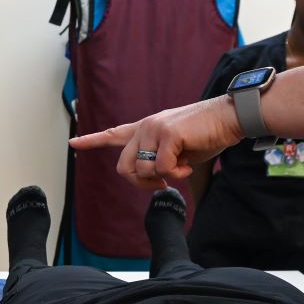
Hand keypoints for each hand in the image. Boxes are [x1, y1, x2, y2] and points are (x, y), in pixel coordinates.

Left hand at [68, 97, 243, 189]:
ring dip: (164, 177)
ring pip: (143, 170)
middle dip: (141, 183)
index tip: (73, 143)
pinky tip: (188, 162)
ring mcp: (154, 128)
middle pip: (124, 167)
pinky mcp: (167, 134)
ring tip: (182, 165)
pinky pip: (162, 169)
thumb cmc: (209, 135)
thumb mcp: (180, 151)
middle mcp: (146, 126)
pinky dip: (177, 173)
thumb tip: (155, 179)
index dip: (93, 141)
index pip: (114, 134)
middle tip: (162, 185)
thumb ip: (161, 160)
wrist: (230, 118)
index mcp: (147, 128)